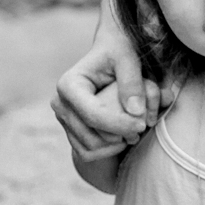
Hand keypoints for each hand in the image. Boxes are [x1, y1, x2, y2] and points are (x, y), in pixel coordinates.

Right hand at [51, 26, 173, 161]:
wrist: (110, 54)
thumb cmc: (119, 52)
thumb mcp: (128, 57)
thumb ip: (132, 81)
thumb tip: (135, 111)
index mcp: (69, 84)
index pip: (93, 114)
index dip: (119, 123)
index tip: (142, 124)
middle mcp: (60, 103)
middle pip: (92, 134)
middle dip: (120, 134)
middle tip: (143, 125)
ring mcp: (63, 119)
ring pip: (91, 147)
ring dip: (116, 143)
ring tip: (135, 128)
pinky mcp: (70, 130)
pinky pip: (88, 153)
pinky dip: (108, 150)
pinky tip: (123, 134)